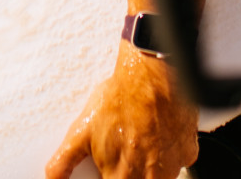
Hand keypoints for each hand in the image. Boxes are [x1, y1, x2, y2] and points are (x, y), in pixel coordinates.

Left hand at [45, 45, 197, 178]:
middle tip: (124, 153)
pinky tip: (158, 136)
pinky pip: (179, 161)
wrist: (153, 73)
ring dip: (149, 169)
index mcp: (124, 176)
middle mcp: (151, 176)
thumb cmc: (121, 98)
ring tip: (138, 144)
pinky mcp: (188, 150)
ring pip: (161, 178)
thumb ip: (64, 160)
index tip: (107, 170)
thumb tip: (52, 176)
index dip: (108, 177)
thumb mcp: (82, 130)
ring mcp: (173, 165)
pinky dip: (168, 154)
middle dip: (129, 173)